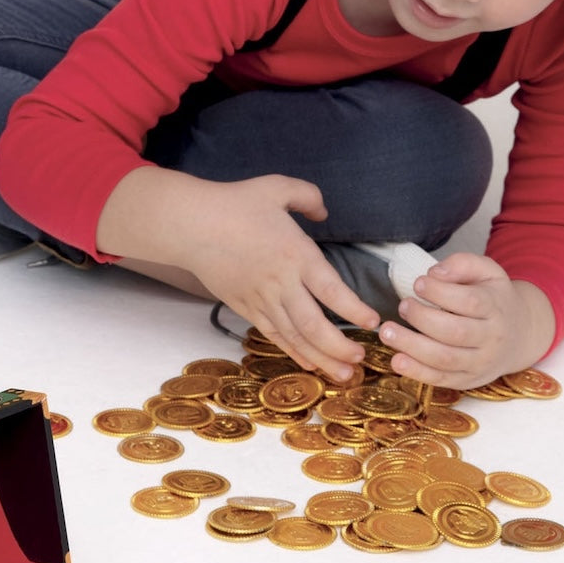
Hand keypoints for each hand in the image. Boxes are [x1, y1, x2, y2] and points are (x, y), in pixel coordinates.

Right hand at [96, 167, 377, 379]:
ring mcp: (262, 299)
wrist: (191, 225)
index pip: (332, 291)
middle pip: (314, 325)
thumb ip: (308, 197)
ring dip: (321, 358)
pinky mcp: (245, 307)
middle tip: (361, 359)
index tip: (372, 322)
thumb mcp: (276, 187)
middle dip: (340, 347)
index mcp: (296, 254)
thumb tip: (324, 212)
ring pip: (295, 338)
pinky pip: (274, 335)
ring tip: (343, 375)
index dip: (354, 310)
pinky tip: (310, 364)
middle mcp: (282, 283)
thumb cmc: (234, 203)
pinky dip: (293, 352)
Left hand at [377, 252, 554, 387]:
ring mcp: (480, 362)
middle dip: (422, 319)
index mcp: (496, 308)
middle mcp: (491, 338)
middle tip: (402, 306)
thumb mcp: (488, 272)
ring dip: (412, 347)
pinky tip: (396, 360)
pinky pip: (441, 379)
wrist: (520, 335)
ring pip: (445, 359)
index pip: (470, 302)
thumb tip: (435, 273)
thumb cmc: (494, 299)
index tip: (417, 283)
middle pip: (455, 332)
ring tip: (387, 332)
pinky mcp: (468, 380)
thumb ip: (463, 264)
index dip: (440, 293)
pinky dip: (416, 372)